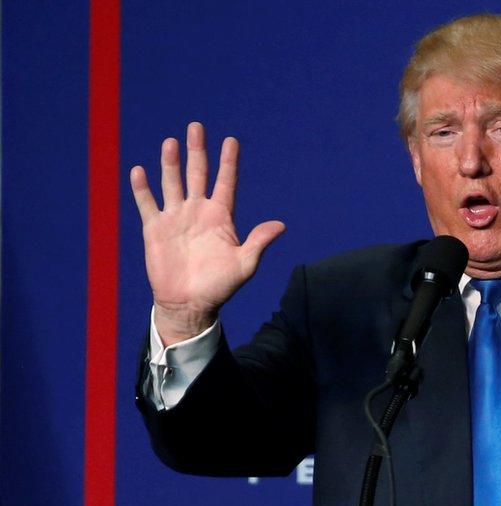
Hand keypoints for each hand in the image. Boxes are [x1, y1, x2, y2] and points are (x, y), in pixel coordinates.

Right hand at [130, 122, 284, 344]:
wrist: (190, 304)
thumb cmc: (220, 286)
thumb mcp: (244, 264)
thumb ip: (258, 242)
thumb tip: (281, 225)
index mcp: (221, 217)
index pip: (225, 182)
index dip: (228, 162)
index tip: (231, 141)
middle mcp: (198, 211)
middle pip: (197, 174)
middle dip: (197, 151)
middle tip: (196, 127)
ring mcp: (176, 218)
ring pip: (172, 183)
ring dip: (170, 163)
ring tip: (171, 142)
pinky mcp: (155, 229)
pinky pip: (148, 204)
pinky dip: (142, 188)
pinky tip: (139, 170)